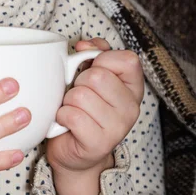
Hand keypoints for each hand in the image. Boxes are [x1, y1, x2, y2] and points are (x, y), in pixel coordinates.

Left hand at [46, 38, 143, 194]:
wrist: (73, 148)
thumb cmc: (82, 106)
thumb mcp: (91, 73)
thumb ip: (94, 52)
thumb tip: (84, 46)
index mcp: (133, 87)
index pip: (128, 60)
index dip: (103, 58)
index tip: (93, 68)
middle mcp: (132, 108)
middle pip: (98, 76)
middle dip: (79, 82)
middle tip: (79, 95)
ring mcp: (118, 128)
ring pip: (81, 95)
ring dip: (68, 101)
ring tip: (73, 109)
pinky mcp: (99, 144)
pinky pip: (72, 115)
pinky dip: (62, 116)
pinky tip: (67, 123)